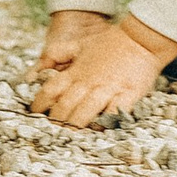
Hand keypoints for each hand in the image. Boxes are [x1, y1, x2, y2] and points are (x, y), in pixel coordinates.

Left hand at [30, 14, 176, 127]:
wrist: (141, 39)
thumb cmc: (111, 42)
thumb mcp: (80, 44)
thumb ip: (58, 53)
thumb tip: (39, 66)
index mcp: (76, 71)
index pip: (51, 90)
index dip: (39, 104)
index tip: (35, 114)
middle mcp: (88, 81)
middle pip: (65, 105)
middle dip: (55, 121)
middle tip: (49, 132)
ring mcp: (107, 89)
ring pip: (84, 112)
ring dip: (74, 126)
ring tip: (67, 137)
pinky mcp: (126, 95)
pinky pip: (113, 113)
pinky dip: (105, 122)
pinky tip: (99, 131)